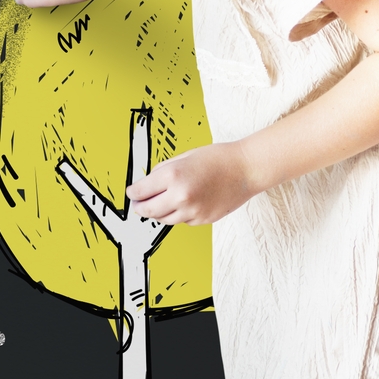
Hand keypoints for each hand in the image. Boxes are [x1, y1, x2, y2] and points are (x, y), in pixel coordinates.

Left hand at [127, 142, 258, 224]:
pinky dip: (178, 214)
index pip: (139, 192)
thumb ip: (162, 171)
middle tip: (138, 204)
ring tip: (159, 204)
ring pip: (164, 219)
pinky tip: (183, 204)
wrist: (247, 169)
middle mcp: (181, 196)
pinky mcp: (203, 219)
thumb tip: (146, 184)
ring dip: (158, 212)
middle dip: (140, 207)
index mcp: (173, 176)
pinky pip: (182, 221)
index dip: (133, 193)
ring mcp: (193, 211)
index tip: (132, 193)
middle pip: (147, 210)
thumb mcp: (183, 157)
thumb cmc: (218, 158)